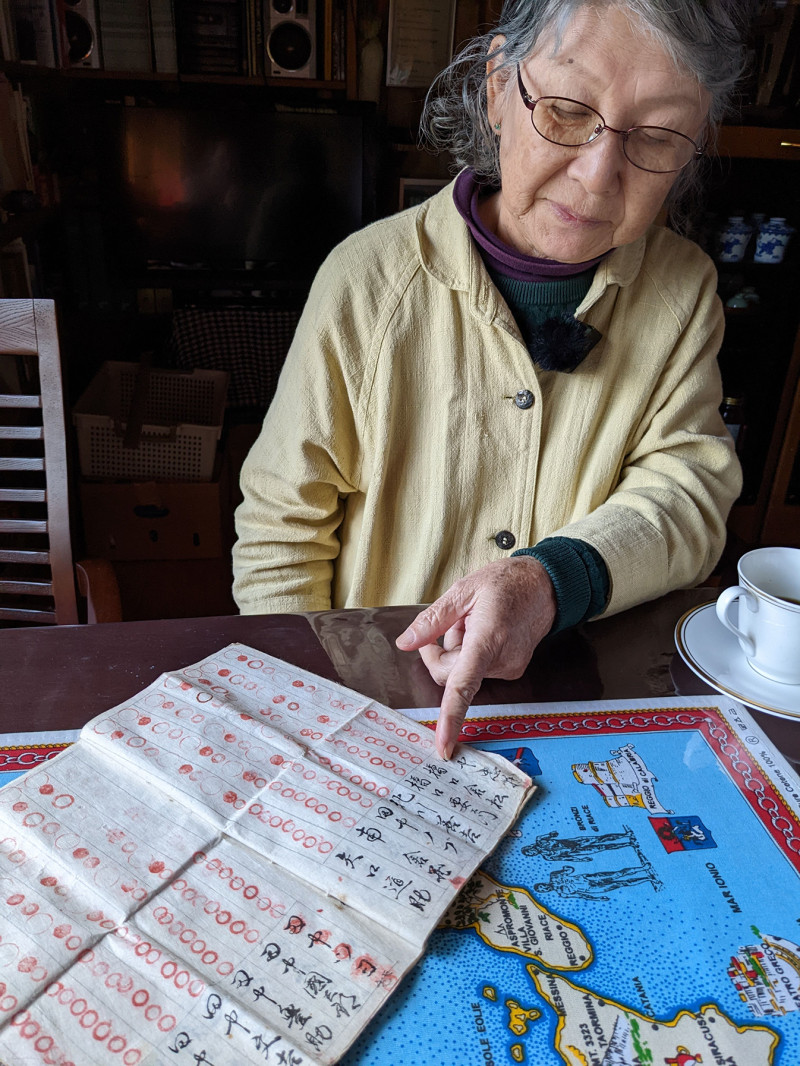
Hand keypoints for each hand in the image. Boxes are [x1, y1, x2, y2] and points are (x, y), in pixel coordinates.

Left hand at [395, 557, 555, 758]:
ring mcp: (509, 668)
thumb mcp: (462, 590)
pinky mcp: (512, 670)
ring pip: (463, 674)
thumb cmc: (506, 583)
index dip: (450, 718)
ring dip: (457, 651)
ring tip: (472, 622)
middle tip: (444, 625)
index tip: (444, 746)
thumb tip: (406, 643)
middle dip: (438, 655)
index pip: (463, 686)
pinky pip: (478, 671)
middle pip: (451, 677)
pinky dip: (471, 654)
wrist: (545, 585)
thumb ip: (432, 620)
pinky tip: (483, 630)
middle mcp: (502, 661)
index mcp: (488, 640)